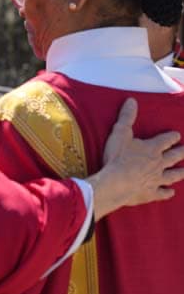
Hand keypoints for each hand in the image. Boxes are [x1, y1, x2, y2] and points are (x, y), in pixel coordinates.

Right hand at [87, 97, 183, 219]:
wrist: (116, 183)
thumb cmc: (118, 157)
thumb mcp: (120, 133)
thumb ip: (127, 116)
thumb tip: (132, 100)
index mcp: (152, 148)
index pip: (166, 140)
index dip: (172, 137)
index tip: (177, 135)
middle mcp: (158, 163)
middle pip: (173, 157)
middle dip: (180, 153)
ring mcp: (156, 179)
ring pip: (172, 175)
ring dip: (179, 172)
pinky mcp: (151, 193)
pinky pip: (162, 193)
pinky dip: (168, 192)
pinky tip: (171, 192)